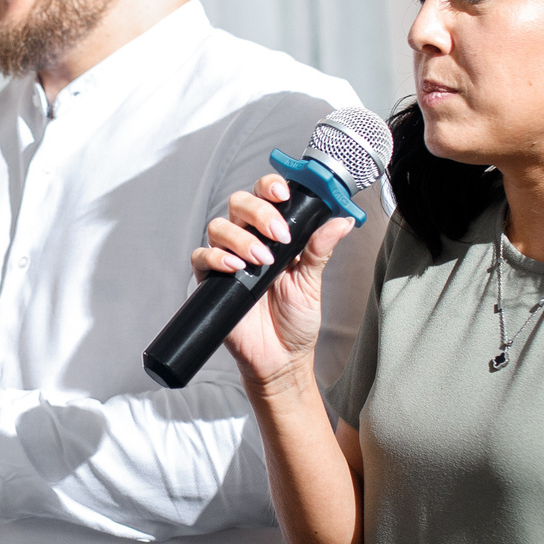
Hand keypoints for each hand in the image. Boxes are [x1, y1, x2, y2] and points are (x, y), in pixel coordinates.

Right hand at [193, 174, 354, 391]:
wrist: (280, 357)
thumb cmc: (296, 320)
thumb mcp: (312, 281)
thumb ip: (320, 249)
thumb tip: (341, 221)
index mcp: (274, 234)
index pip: (265, 195)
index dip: (269, 186)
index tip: (283, 193)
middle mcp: (248, 240)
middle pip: (239, 203)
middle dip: (259, 212)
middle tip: (278, 235)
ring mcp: (228, 259)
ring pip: (219, 226)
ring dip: (240, 238)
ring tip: (261, 261)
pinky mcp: (211, 280)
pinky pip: (201, 257)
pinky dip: (216, 258)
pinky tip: (236, 268)